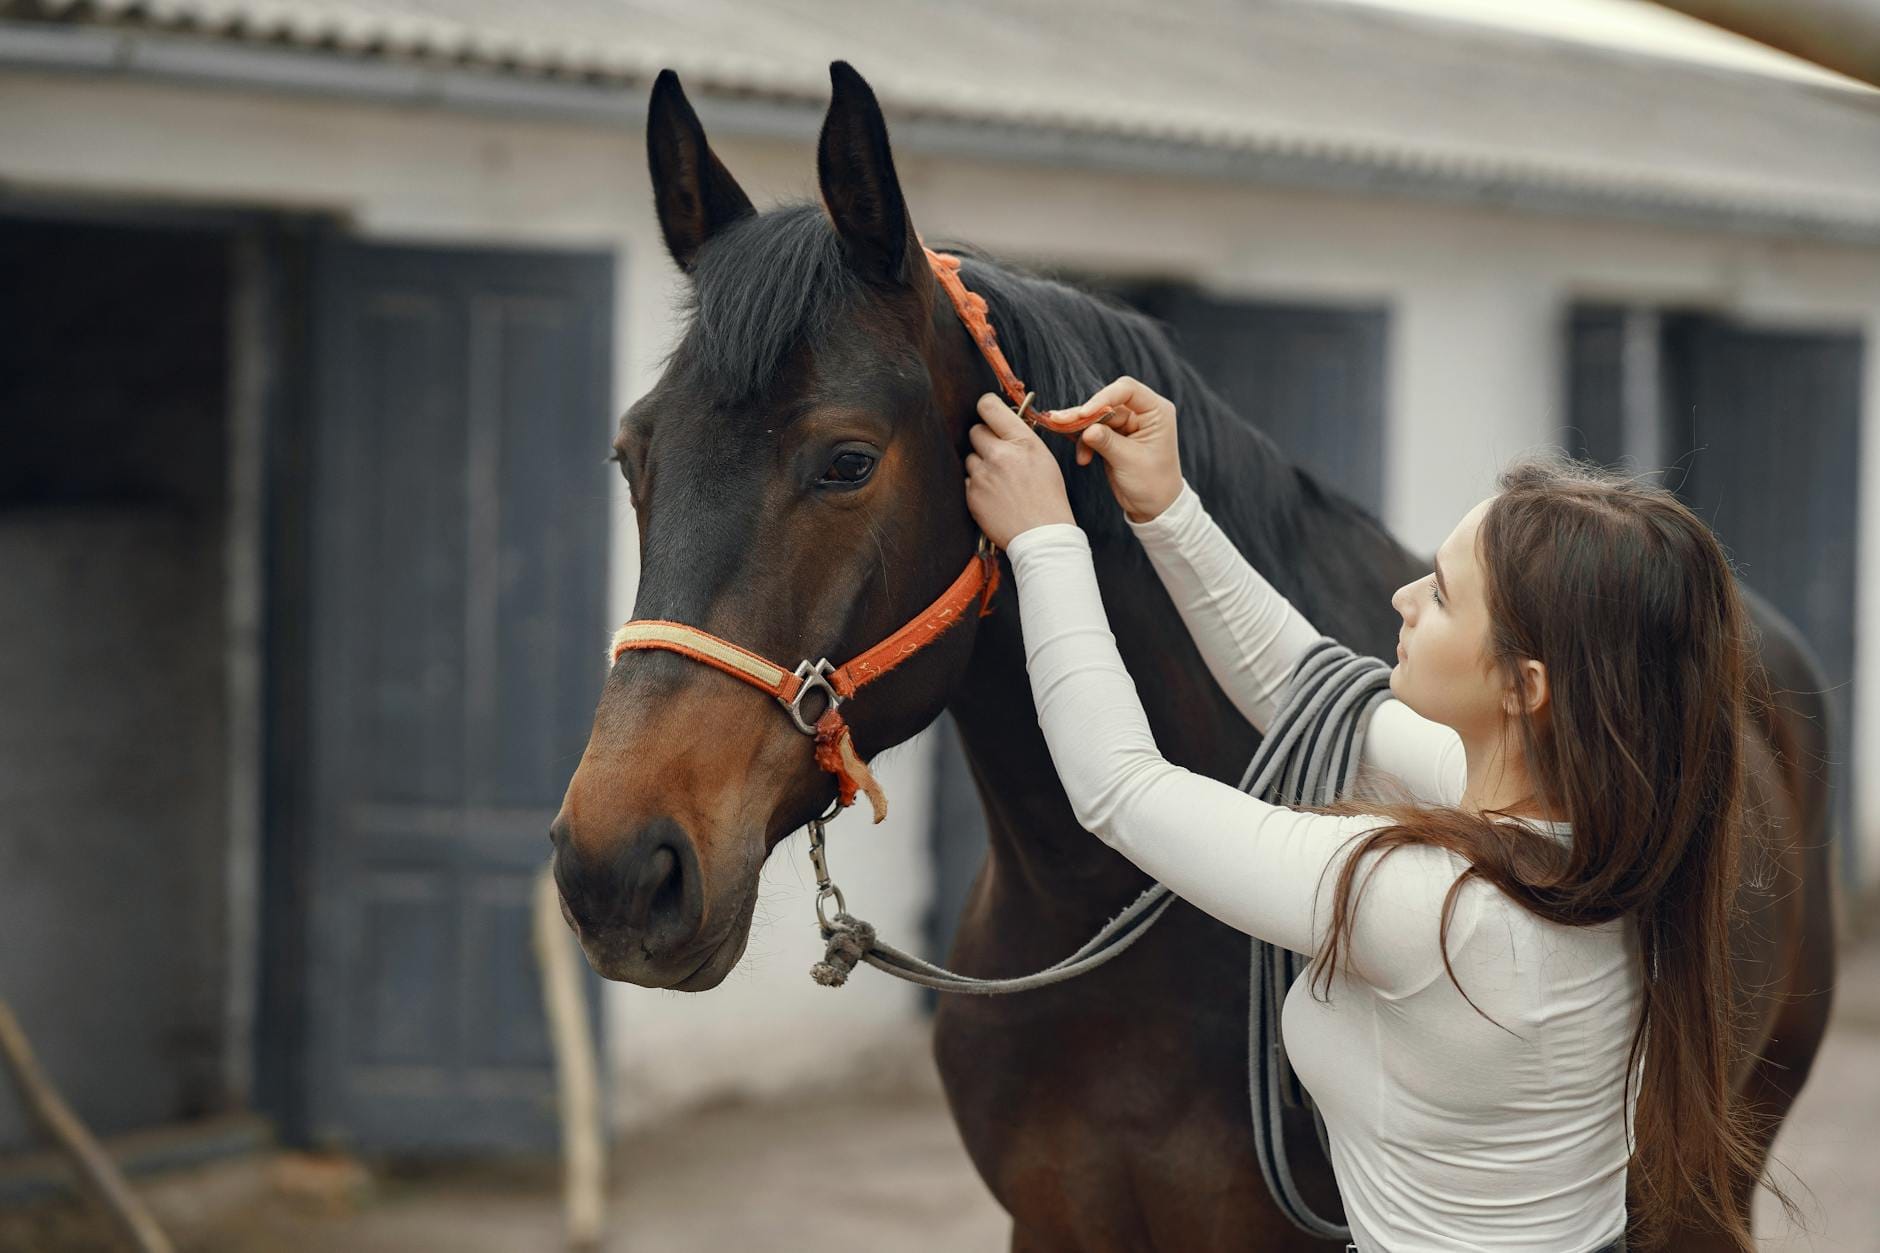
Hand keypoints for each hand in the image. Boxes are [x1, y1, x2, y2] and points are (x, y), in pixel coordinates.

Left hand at [965, 393, 1075, 547]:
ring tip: (1000, 481)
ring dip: (981, 465)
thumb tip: (1002, 422)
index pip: (989, 406)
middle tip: (998, 454)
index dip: (986, 406)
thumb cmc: (1048, 497)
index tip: (988, 412)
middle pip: (975, 430)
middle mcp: (999, 455)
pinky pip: (967, 480)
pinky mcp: (972, 495)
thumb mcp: (1044, 457)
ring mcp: (982, 475)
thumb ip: (1021, 437)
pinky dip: (977, 486)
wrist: (1042, 535)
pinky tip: (995, 496)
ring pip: (970, 457)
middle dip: (984, 439)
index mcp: (1022, 441)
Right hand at [1061, 376, 1183, 523]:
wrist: (1154, 507)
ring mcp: (1127, 424)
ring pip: (1096, 417)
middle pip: (1106, 403)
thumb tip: (1086, 429)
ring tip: (1061, 433)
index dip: (1103, 398)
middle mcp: (1142, 413)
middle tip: (1060, 421)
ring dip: (1080, 430)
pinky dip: (1084, 443)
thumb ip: (1107, 442)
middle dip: (1084, 414)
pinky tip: (1082, 458)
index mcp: (1156, 411)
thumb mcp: (1129, 461)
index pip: (1126, 390)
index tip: (1085, 413)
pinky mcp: (1114, 437)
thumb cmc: (1153, 483)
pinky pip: (1093, 431)